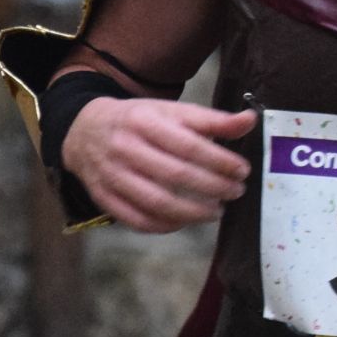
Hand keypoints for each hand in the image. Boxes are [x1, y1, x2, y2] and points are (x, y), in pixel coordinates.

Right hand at [62, 98, 256, 230]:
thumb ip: (212, 119)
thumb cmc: (140, 121)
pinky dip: (166, 226)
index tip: (242, 170)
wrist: (85, 130)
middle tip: (236, 192)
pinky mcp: (104, 198)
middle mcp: (125, 148)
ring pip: (157, 202)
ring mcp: (112, 175)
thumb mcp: (172, 111)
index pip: (189, 145)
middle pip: (176, 175)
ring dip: (193, 212)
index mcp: (144, 121)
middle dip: (213, 187)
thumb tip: (250, 120)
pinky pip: (138, 220)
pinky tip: (186, 220)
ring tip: (217, 212)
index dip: (220, 161)